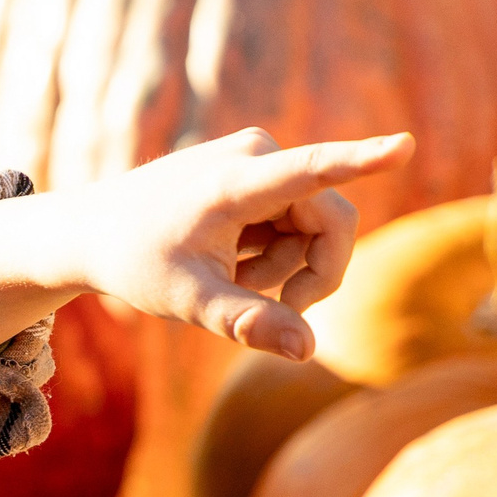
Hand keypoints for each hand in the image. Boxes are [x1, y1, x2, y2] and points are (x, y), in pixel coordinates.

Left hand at [0, 128, 416, 361]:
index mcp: (237, 182)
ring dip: (285, 264)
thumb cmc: (136, 264)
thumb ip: (249, 322)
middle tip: (274, 308)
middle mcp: (255, 152)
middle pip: (332, 221)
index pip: (311, 172)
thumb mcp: (190, 301)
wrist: (92, 230)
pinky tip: (231, 255)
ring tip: (230, 275)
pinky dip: (272, 248)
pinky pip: (295, 215)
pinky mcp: (255, 163)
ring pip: (315, 224)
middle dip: (312, 272)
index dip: (361, 161)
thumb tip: (308, 351)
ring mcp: (256, 154)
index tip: (404, 146)